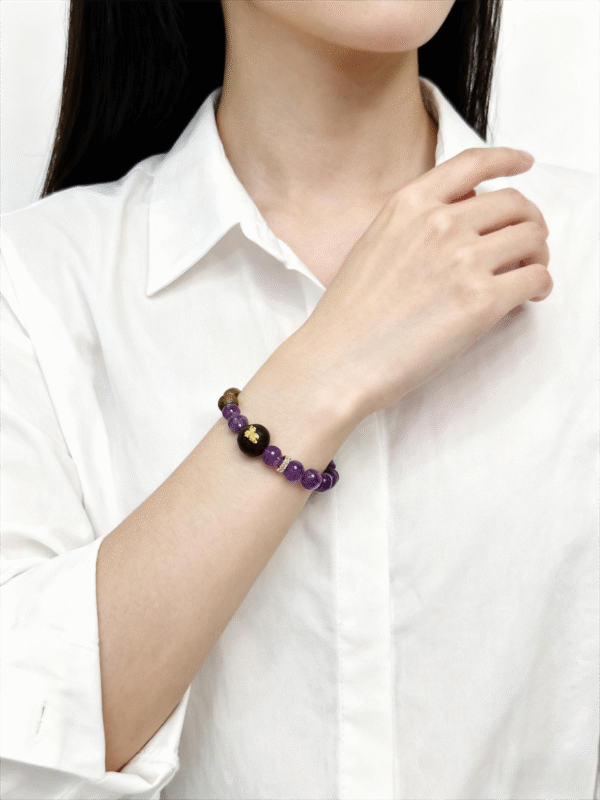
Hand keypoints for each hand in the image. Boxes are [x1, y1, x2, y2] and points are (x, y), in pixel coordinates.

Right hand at [294, 147, 551, 420]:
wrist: (337, 360)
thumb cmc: (348, 316)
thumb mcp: (373, 245)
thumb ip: (415, 224)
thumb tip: (460, 220)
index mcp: (410, 205)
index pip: (474, 163)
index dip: (508, 159)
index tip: (523, 163)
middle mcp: (440, 224)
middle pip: (515, 203)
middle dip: (527, 223)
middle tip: (526, 245)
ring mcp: (462, 260)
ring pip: (533, 238)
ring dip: (537, 255)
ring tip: (525, 274)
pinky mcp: (481, 301)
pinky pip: (536, 278)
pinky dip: (540, 286)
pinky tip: (527, 297)